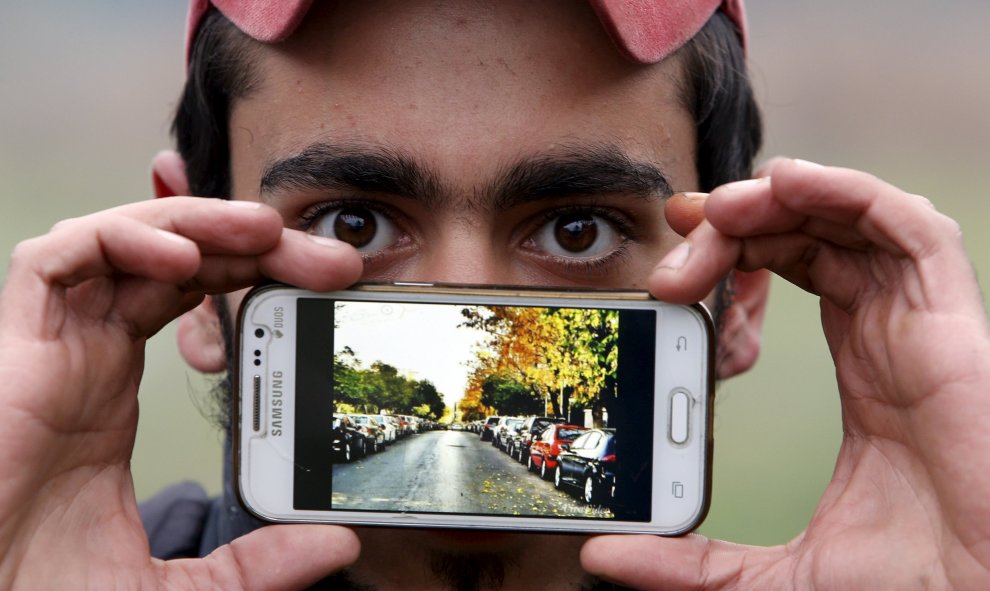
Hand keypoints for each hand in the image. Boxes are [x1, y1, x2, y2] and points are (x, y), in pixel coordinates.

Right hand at [0, 198, 361, 588]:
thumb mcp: (179, 585)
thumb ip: (259, 564)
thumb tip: (338, 545)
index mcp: (114, 393)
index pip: (190, 299)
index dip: (252, 276)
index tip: (324, 287)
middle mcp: (85, 355)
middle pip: (170, 262)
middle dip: (249, 244)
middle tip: (327, 258)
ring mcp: (50, 347)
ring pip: (123, 242)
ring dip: (198, 223)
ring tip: (269, 231)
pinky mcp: (16, 348)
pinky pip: (60, 261)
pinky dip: (122, 240)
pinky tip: (184, 258)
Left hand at [582, 158, 989, 589]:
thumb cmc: (912, 583)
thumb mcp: (775, 570)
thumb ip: (690, 562)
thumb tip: (606, 555)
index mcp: (859, 368)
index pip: (790, 272)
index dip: (731, 249)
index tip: (671, 255)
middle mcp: (887, 332)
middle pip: (807, 236)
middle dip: (735, 222)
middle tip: (675, 231)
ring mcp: (919, 323)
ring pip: (850, 218)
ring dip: (778, 197)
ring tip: (715, 209)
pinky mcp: (951, 322)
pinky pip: (908, 229)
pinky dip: (850, 192)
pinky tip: (788, 185)